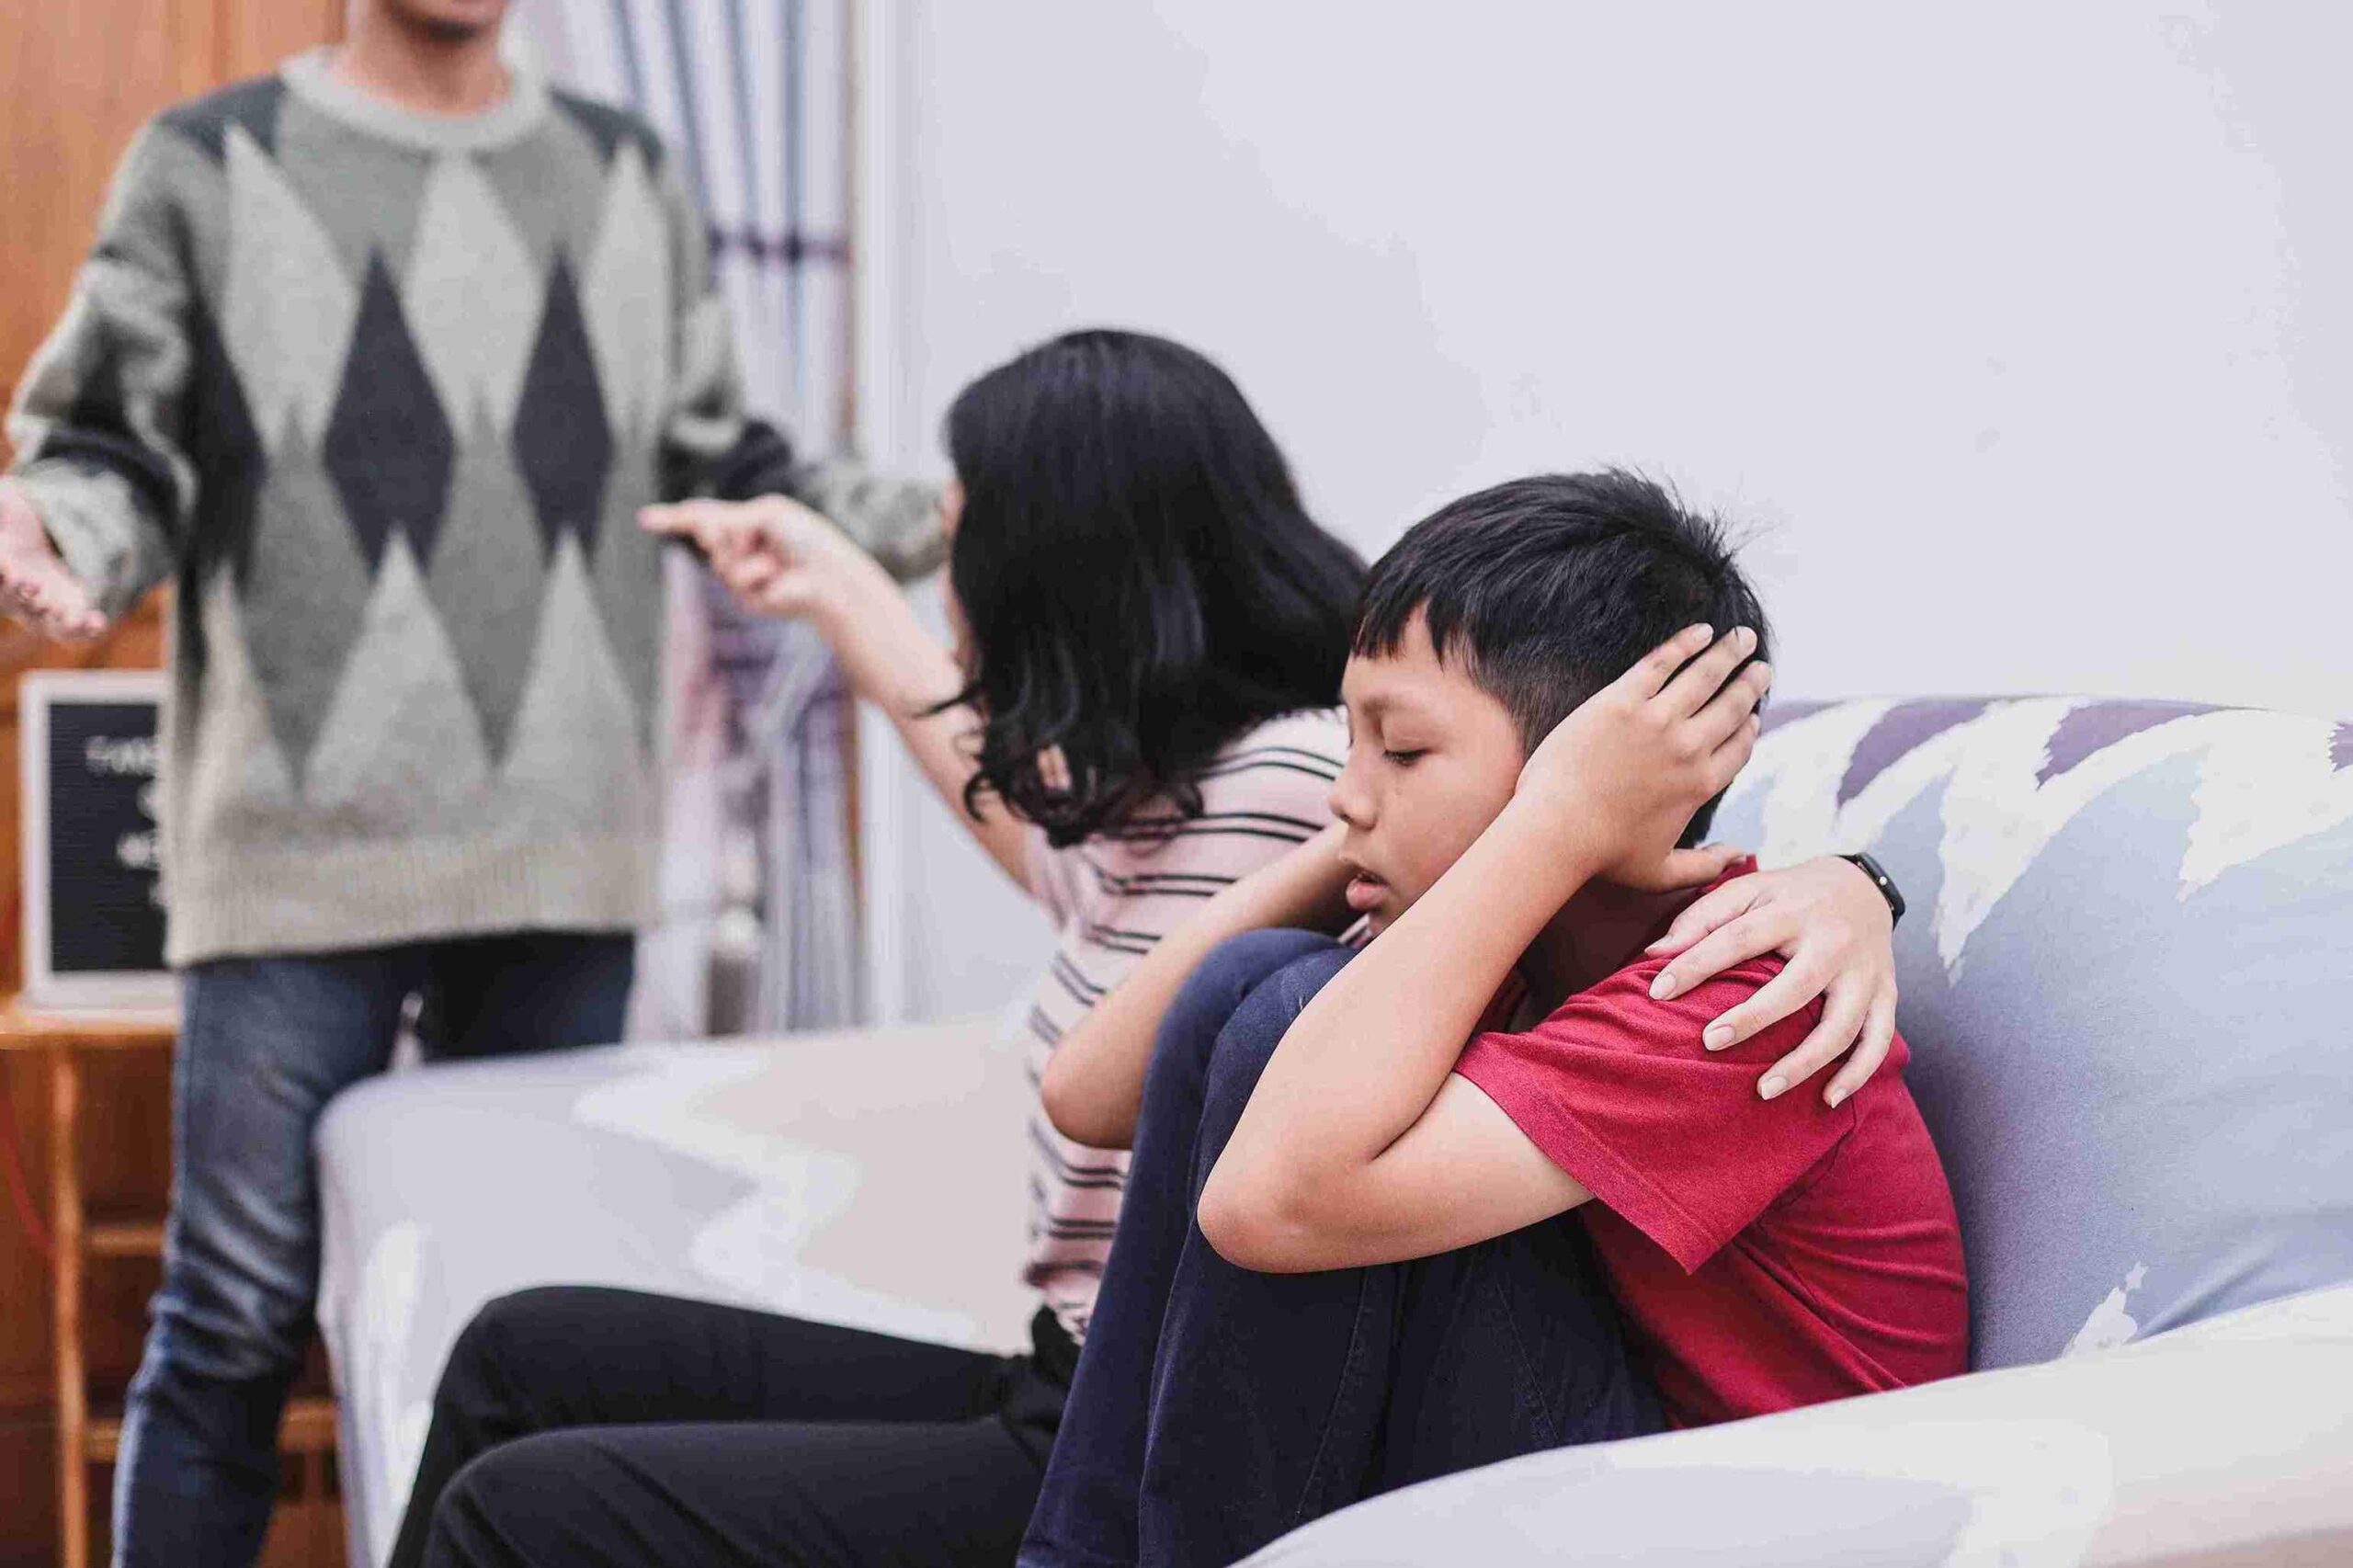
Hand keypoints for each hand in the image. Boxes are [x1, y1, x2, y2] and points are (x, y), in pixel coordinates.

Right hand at [0, 481, 104, 640]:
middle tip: (33, 585)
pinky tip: (97, 622)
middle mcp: (10, 592)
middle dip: (20, 595)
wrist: (39, 533)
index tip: (8, 568)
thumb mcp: (4, 501)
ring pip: (39, 621)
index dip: (1, 573)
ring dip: (52, 619)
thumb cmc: (10, 515)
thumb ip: (0, 501)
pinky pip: (67, 628)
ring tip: (66, 615)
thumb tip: (2, 489)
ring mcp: (36, 605)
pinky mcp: (62, 610)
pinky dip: (81, 628)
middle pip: (11, 602)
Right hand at [640, 494, 877, 621]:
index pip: (702, 518)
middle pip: (706, 535)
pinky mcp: (746, 598)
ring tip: (776, 559)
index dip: (673, 519)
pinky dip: (758, 572)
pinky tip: (778, 576)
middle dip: (719, 530)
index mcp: (743, 525)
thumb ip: (732, 519)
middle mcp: (737, 550)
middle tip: (746, 531)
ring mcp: (739, 575)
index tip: (645, 518)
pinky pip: (737, 578)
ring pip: (721, 560)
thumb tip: (704, 529)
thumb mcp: (769, 515)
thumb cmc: (807, 540)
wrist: (830, 575)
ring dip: (748, 554)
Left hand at [1514, 623, 1770, 890]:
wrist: (1557, 830)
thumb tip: (1739, 855)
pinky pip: (1662, 663)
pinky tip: (1701, 631)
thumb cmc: (1603, 855)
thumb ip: (1706, 867)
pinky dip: (1686, 644)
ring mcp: (1656, 722)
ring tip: (1743, 637)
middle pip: (1731, 707)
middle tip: (1760, 666)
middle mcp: (1688, 749)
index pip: (1738, 748)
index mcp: (1700, 785)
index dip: (1749, 727)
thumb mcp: (1662, 873)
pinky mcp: (1622, 701)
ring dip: (1729, 653)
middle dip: (1751, 683)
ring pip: (1706, 677)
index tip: (1753, 714)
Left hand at [1645, 856, 1898, 1105]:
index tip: (1657, 992)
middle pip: (1796, 986)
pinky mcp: (1888, 994)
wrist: (1863, 886)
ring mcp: (1865, 972)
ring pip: (1842, 1025)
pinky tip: (1828, 1099)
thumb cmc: (1790, 896)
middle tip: (1710, 1042)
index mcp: (1792, 911)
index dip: (1695, 965)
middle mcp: (1834, 942)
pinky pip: (1878, 1040)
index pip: (1737, 939)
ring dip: (1805, 1062)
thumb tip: (1655, 953)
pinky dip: (1858, 1073)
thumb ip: (1702, 917)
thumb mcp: (1748, 890)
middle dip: (1754, 1018)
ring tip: (1763, 1090)